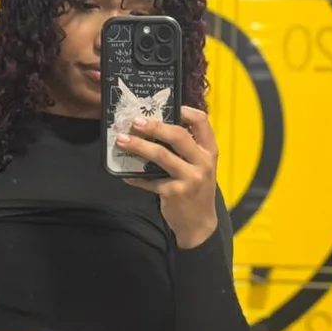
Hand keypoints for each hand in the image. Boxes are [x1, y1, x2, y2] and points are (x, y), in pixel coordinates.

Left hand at [119, 106, 218, 247]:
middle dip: (154, 126)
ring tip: (122, 140)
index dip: (185, 110)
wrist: (200, 223)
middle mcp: (202, 163)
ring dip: (138, 146)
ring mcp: (189, 178)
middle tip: (135, 121)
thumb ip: (188, 149)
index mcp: (209, 151)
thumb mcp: (200, 167)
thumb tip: (157, 128)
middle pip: (178, 136)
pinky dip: (135, 177)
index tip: (167, 106)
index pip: (202, 122)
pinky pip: (149, 180)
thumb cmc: (197, 190)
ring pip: (161, 155)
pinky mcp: (174, 193)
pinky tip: (125, 174)